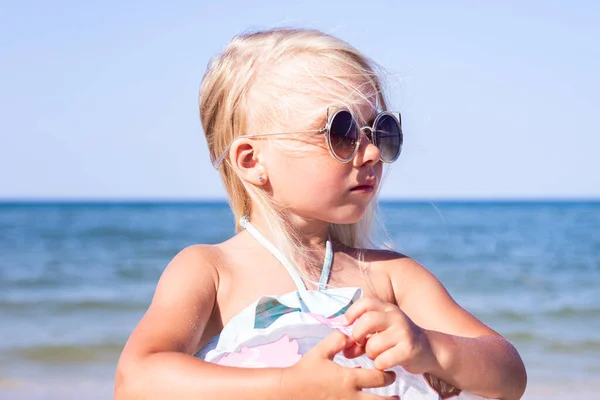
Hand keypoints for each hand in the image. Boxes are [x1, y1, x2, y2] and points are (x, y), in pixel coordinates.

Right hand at [283, 330, 398, 399]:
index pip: (378, 378)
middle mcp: (351, 396)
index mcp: (349, 378)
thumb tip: (351, 336)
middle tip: (396, 394)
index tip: (390, 372)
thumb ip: (338, 340)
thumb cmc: (305, 370)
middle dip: (392, 398)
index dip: (387, 375)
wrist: (290, 390)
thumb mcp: (321, 351)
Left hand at [344, 297, 435, 373]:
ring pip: (373, 345)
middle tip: (359, 343)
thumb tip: (344, 351)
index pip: (365, 302)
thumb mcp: (380, 334)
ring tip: (377, 355)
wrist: (428, 350)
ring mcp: (403, 333)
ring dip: (370, 354)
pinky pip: (383, 360)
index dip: (351, 313)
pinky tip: (385, 363)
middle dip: (357, 335)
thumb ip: (360, 340)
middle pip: (367, 321)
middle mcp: (396, 317)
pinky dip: (379, 365)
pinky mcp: (409, 350)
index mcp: (387, 308)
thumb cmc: (398, 341)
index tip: (346, 324)